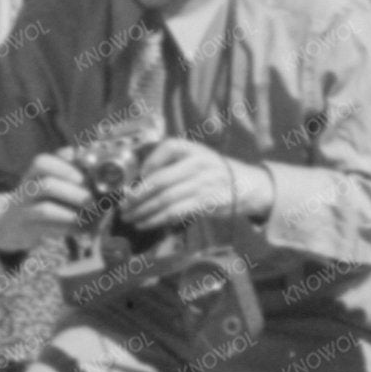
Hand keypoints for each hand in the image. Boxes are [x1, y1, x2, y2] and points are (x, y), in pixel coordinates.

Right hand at [3, 150, 100, 246]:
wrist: (10, 224)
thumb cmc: (40, 199)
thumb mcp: (49, 180)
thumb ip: (68, 169)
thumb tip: (91, 160)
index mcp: (32, 174)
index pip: (41, 162)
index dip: (66, 167)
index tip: (86, 175)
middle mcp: (25, 191)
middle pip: (47, 187)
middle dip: (75, 193)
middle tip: (93, 200)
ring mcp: (23, 212)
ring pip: (45, 210)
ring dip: (72, 214)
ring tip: (89, 215)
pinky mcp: (26, 231)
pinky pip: (47, 230)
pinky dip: (68, 228)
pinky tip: (83, 228)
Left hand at [121, 138, 252, 235]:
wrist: (246, 184)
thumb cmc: (215, 171)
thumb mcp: (198, 158)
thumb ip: (174, 165)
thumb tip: (139, 181)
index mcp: (195, 149)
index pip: (168, 147)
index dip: (150, 162)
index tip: (138, 177)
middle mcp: (199, 163)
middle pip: (161, 180)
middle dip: (138, 195)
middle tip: (123, 206)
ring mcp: (204, 183)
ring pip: (166, 199)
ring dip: (144, 211)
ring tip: (130, 218)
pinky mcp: (206, 203)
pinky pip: (176, 212)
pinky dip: (157, 220)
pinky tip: (146, 224)